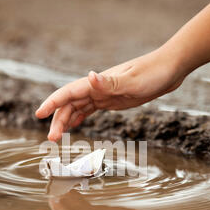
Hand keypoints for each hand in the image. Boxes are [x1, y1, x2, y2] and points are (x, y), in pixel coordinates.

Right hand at [35, 47, 184, 140]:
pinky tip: (73, 126)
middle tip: (52, 140)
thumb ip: (110, 82)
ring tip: (58, 138)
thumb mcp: (134, 81)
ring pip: (77, 108)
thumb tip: (89, 77)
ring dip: (65, 122)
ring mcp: (103, 93)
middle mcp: (97, 87)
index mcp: (98, 81)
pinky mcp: (111, 100)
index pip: (68, 92)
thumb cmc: (154, 72)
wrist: (170, 68)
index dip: (52, 103)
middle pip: (69, 104)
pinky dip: (78, 118)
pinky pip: (89, 110)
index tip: (39, 115)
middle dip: (57, 120)